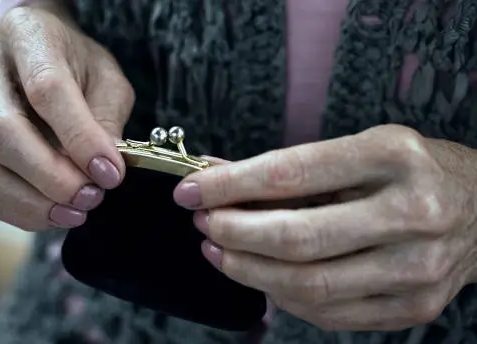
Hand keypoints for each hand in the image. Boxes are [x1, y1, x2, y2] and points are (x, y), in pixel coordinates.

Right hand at [0, 6, 133, 229]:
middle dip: (49, 175)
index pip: (45, 88)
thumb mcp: (107, 81)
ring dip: (28, 200)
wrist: (39, 60)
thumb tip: (104, 170)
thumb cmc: (77, 68)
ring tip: (73, 212)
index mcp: (26, 35)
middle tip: (90, 197)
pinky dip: (16, 210)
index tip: (109, 173)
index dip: (78, 137)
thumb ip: (106, 120)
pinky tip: (51, 213)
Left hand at [174, 124, 476, 330]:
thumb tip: (220, 178)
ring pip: (308, 285)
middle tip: (203, 223)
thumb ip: (292, 168)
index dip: (230, 185)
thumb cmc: (411, 169)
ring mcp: (417, 268)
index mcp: (393, 156)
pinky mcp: (415, 307)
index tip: (191, 190)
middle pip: (297, 239)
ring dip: (248, 270)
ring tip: (219, 250)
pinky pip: (329, 314)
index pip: (292, 173)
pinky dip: (283, 297)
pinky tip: (261, 276)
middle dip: (233, 233)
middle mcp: (412, 213)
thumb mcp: (359, 147)